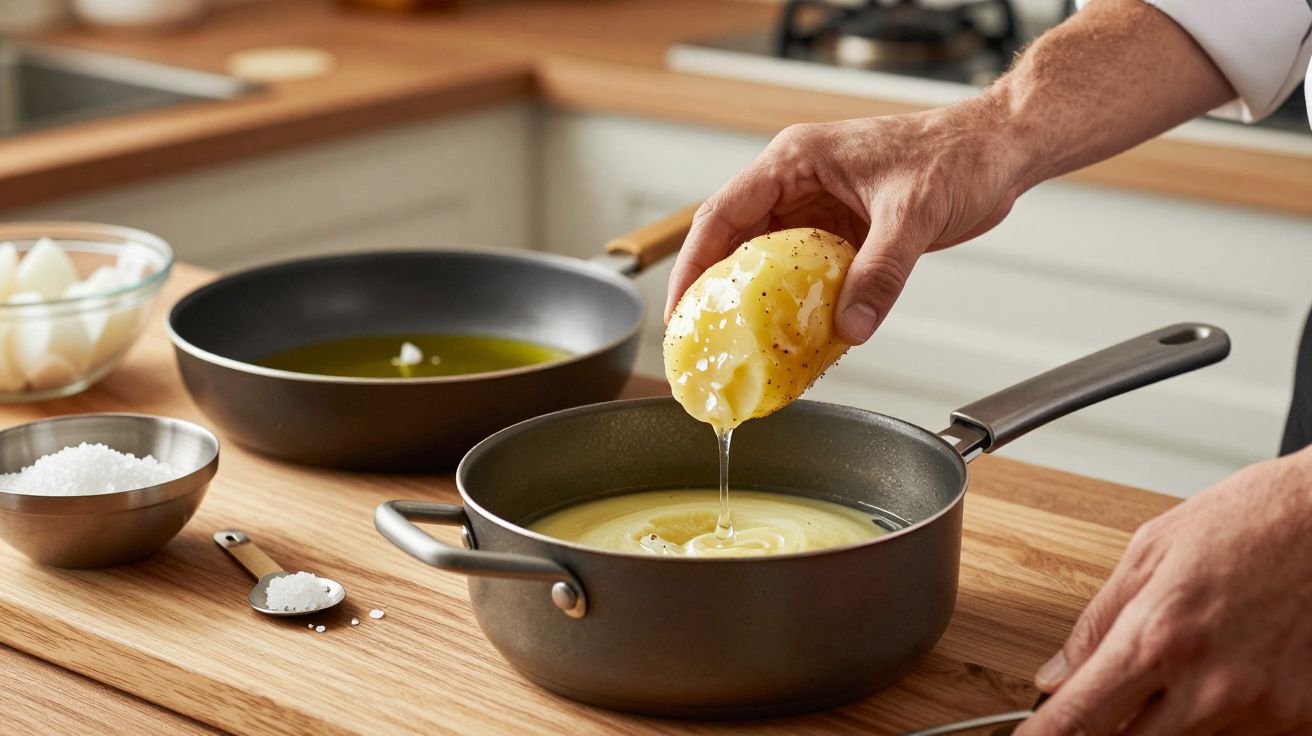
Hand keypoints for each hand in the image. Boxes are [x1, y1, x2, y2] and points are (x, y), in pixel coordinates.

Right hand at [664, 103, 1027, 343]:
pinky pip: (806, 275)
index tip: (680, 310)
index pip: (722, 215)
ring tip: (739, 349)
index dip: (693, 265)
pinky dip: (798, 306)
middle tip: (701, 341)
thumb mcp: (913, 214)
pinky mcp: (843, 233)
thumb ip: (880, 272)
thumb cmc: (957, 155)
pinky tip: (793, 338)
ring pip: (769, 262)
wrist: (1000, 151)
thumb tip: (850, 326)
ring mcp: (819, 209)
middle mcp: (797, 183)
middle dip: (715, 292)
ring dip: (756, 303)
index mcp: (795, 160)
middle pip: (736, 242)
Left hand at [1017, 447, 1311, 734]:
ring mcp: (1261, 709)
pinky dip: (1219, 717)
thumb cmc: (1250, 521)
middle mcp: (1210, 685)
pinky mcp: (1301, 717)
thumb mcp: (1150, 552)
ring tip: (1179, 666)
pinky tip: (1224, 673)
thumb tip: (1056, 676)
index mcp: (1160, 637)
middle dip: (1104, 729)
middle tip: (1106, 698)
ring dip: (1163, 722)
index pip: (1081, 716)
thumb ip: (1096, 624)